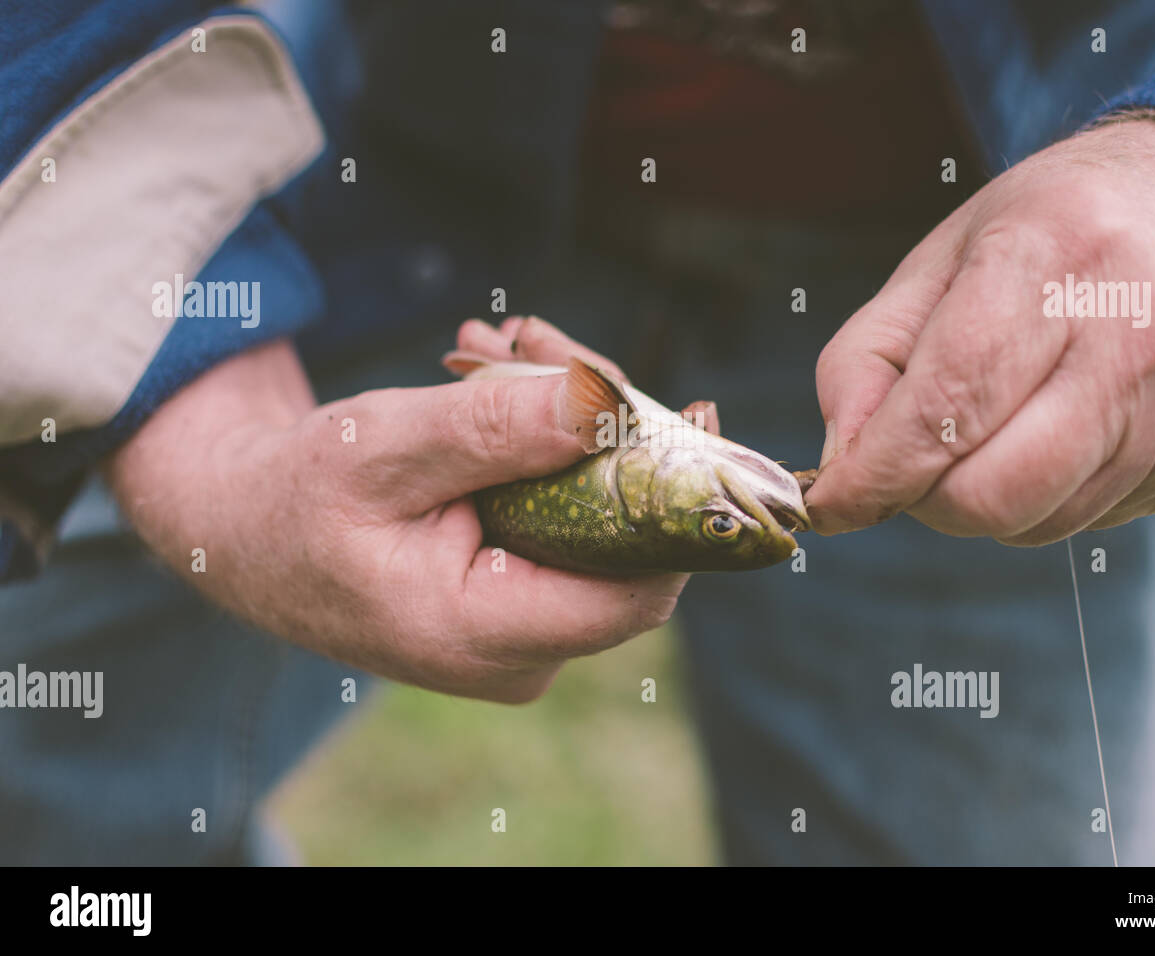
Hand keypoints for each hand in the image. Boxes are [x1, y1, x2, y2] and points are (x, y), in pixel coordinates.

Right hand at [104, 321, 683, 702]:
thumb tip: (605, 404)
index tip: (691, 411)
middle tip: (543, 343)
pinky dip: (547, 446)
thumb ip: (491, 431)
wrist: (244, 529)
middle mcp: (517, 652)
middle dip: (604, 432)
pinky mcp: (516, 596)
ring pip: (597, 519)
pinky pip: (565, 517)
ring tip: (503, 345)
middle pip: (623, 542)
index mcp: (480, 636)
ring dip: (569, 426)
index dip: (678, 506)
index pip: (636, 590)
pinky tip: (501, 377)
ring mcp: (520, 630)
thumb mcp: (381, 449)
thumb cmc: (297, 494)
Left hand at [807, 118, 1154, 542]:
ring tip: (998, 422)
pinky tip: (1061, 426)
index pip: (946, 408)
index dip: (876, 474)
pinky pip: (1090, 523)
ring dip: (986, 499)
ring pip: (1037, 522)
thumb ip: (864, 360)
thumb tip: (842, 468)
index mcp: (1052, 257)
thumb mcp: (938, 261)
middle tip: (915, 459)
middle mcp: (1136, 329)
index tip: (830, 504)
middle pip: (992, 493)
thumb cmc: (1049, 231)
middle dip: (927, 498)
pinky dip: (1046, 498)